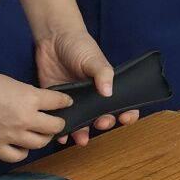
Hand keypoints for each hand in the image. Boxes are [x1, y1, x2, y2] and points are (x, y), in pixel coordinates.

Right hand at [0, 68, 70, 163]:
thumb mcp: (10, 82)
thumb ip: (27, 95)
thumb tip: (38, 103)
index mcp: (29, 98)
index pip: (60, 103)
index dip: (64, 103)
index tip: (65, 104)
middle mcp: (24, 119)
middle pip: (55, 127)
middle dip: (58, 124)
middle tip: (54, 122)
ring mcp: (10, 136)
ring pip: (40, 143)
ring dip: (42, 138)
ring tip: (38, 134)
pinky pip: (18, 155)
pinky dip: (23, 151)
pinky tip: (19, 145)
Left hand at [34, 27, 138, 146]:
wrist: (52, 39)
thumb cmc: (79, 46)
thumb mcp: (94, 58)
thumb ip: (103, 74)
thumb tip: (109, 93)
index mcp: (106, 86)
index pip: (123, 103)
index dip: (127, 113)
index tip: (125, 117)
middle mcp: (92, 96)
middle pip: (102, 116)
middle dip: (104, 123)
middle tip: (100, 123)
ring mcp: (74, 100)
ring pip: (82, 122)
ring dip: (82, 133)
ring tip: (80, 139)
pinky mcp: (56, 102)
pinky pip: (61, 119)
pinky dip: (61, 131)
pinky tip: (60, 137)